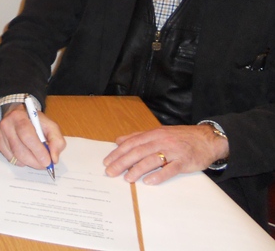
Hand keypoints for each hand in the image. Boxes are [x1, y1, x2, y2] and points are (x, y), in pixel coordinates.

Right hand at [0, 103, 64, 170]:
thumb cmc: (35, 121)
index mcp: (19, 116)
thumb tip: (54, 158)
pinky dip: (22, 162)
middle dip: (34, 161)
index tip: (48, 161)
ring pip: (16, 156)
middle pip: (19, 149)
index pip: (27, 135)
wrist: (18, 114)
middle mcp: (7, 125)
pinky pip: (12, 159)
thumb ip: (56, 140)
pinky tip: (28, 155)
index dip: (37, 150)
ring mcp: (1, 135)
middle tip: (45, 165)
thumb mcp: (50, 125)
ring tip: (39, 160)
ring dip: (30, 163)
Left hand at [103, 124, 228, 184]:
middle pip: (138, 151)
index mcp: (153, 134)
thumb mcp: (158, 132)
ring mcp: (173, 150)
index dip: (118, 153)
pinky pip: (170, 169)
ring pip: (151, 159)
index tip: (107, 162)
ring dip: (137, 169)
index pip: (131, 143)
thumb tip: (118, 141)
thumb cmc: (181, 137)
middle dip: (122, 162)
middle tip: (111, 172)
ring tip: (127, 178)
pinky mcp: (184, 161)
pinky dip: (159, 175)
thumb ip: (138, 136)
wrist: (207, 138)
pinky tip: (149, 181)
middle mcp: (161, 140)